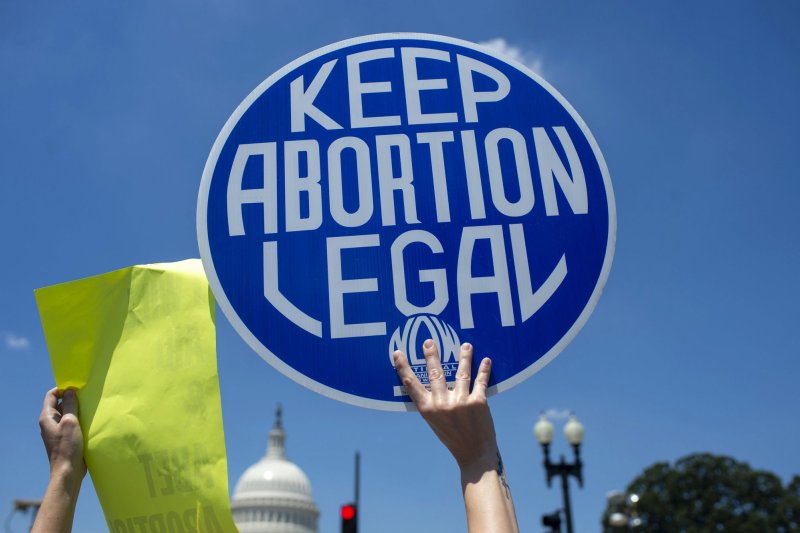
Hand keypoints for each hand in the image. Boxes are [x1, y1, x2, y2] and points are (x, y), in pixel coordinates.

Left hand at [39, 388, 85, 480]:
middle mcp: (50, 423)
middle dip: (72, 398)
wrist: (68, 470)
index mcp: (47, 417)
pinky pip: (71, 423)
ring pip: (67, 414)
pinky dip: (79, 419)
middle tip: (86, 396)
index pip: (51, 395)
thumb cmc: (67, 446)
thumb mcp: (70, 421)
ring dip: (77, 410)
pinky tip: (90, 420)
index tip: (77, 388)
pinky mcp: (65, 438)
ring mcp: (57, 431)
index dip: (63, 389)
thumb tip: (70, 391)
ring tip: (90, 407)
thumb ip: (70, 405)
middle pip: (60, 404)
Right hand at [393, 340, 497, 472]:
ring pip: (461, 373)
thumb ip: (432, 402)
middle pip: (435, 373)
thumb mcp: (435, 421)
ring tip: (466, 345)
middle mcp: (442, 403)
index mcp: (428, 409)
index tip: (397, 353)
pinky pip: (480, 381)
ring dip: (464, 357)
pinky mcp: (478, 402)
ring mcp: (460, 402)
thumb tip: (431, 379)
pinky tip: (486, 360)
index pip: (411, 384)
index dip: (403, 367)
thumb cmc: (453, 437)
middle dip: (432, 355)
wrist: (474, 453)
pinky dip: (483, 370)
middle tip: (429, 341)